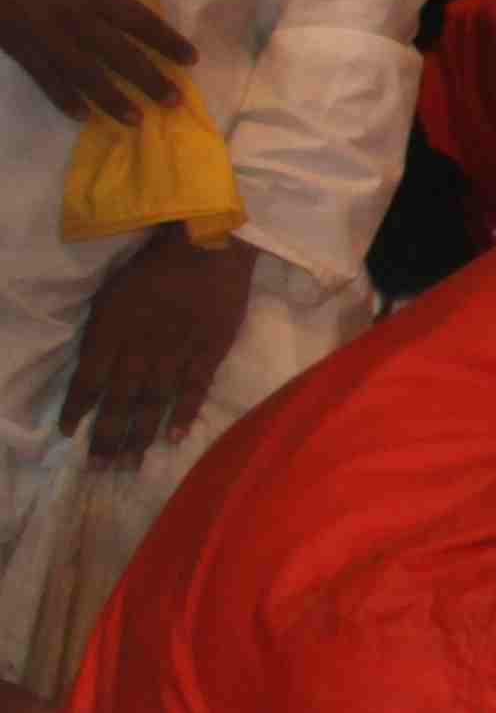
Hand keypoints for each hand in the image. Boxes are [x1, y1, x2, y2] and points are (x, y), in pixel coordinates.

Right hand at [0, 0, 188, 125]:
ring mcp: (47, 37)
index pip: (141, 23)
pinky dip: (64, 98)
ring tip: (136, 120)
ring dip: (112, 99)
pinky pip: (46, 78)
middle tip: (174, 102)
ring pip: (86, 75)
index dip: (168, 42)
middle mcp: (77, 20)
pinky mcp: (21, 48)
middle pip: (120, 56)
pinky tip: (82, 115)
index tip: (191, 59)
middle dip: (149, 79)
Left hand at [66, 231, 250, 467]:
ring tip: (129, 464)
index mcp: (112, 330)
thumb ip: (103, 330)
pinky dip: (183, 414)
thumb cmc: (153, 265)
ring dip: (139, 435)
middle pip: (119, 401)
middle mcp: (141, 348)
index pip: (88, 380)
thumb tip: (94, 368)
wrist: (208, 243)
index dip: (77, 409)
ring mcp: (177, 352)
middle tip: (100, 468)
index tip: (69, 435)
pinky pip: (193, 388)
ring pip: (153, 402)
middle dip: (107, 436)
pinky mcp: (209, 351)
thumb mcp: (112, 293)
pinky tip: (173, 438)